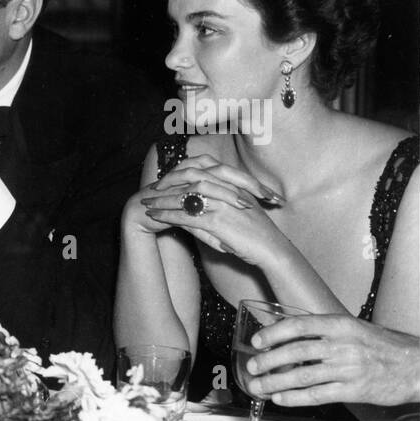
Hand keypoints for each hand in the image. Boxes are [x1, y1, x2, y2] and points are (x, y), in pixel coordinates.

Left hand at [140, 154, 287, 264]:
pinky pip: (186, 216)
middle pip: (190, 179)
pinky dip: (167, 216)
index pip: (201, 171)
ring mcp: (222, 204)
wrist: (272, 249)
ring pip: (185, 197)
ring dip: (162, 200)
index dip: (180, 174)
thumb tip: (190, 210)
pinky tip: (154, 217)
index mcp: (233, 184)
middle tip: (150, 190)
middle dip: (167, 184)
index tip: (164, 181)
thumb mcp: (237, 214)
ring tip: (147, 204)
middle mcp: (227, 190)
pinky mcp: (217, 221)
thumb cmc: (256, 234)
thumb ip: (217, 207)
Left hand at [245, 314, 419, 407]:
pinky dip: (294, 398)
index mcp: (341, 325)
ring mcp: (348, 369)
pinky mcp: (354, 390)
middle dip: (268, 361)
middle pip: (295, 352)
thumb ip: (324, 332)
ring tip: (258, 386)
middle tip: (252, 367)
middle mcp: (343, 345)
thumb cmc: (382, 346)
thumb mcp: (354, 329)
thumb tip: (287, 335)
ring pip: (302, 376)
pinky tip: (280, 399)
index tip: (257, 341)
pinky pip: (317, 395)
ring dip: (275, 383)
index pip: (299, 325)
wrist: (416, 365)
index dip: (274, 333)